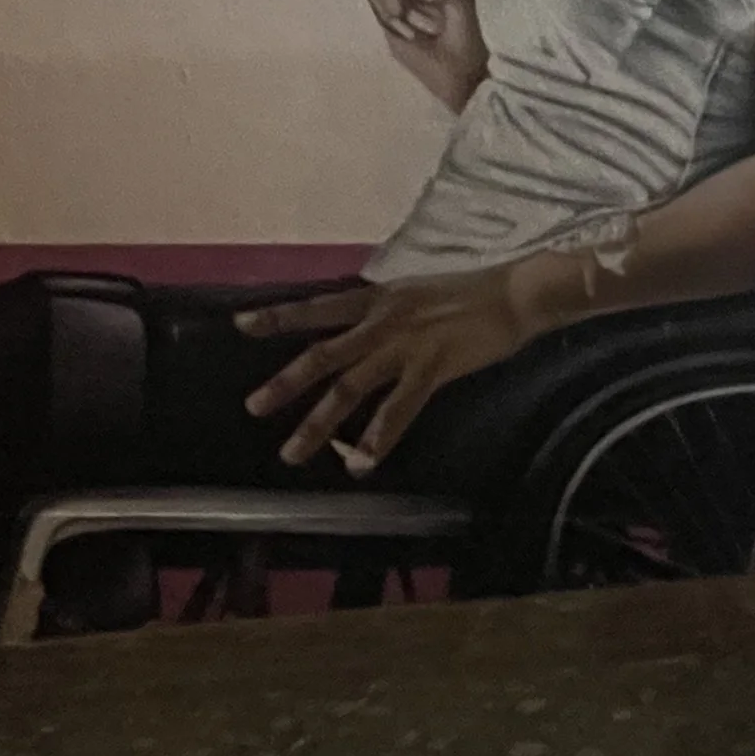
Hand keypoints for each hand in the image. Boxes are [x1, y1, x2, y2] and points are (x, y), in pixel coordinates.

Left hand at [236, 258, 571, 474]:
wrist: (514, 293)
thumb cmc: (468, 294)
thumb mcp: (413, 294)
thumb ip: (382, 315)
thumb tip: (358, 336)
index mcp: (376, 300)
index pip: (317, 307)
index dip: (278, 316)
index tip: (240, 324)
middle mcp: (381, 321)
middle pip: (322, 354)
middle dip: (285, 383)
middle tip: (253, 406)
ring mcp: (405, 346)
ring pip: (350, 388)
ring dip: (318, 424)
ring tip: (293, 452)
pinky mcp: (433, 368)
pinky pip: (398, 408)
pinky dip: (377, 437)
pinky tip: (360, 462)